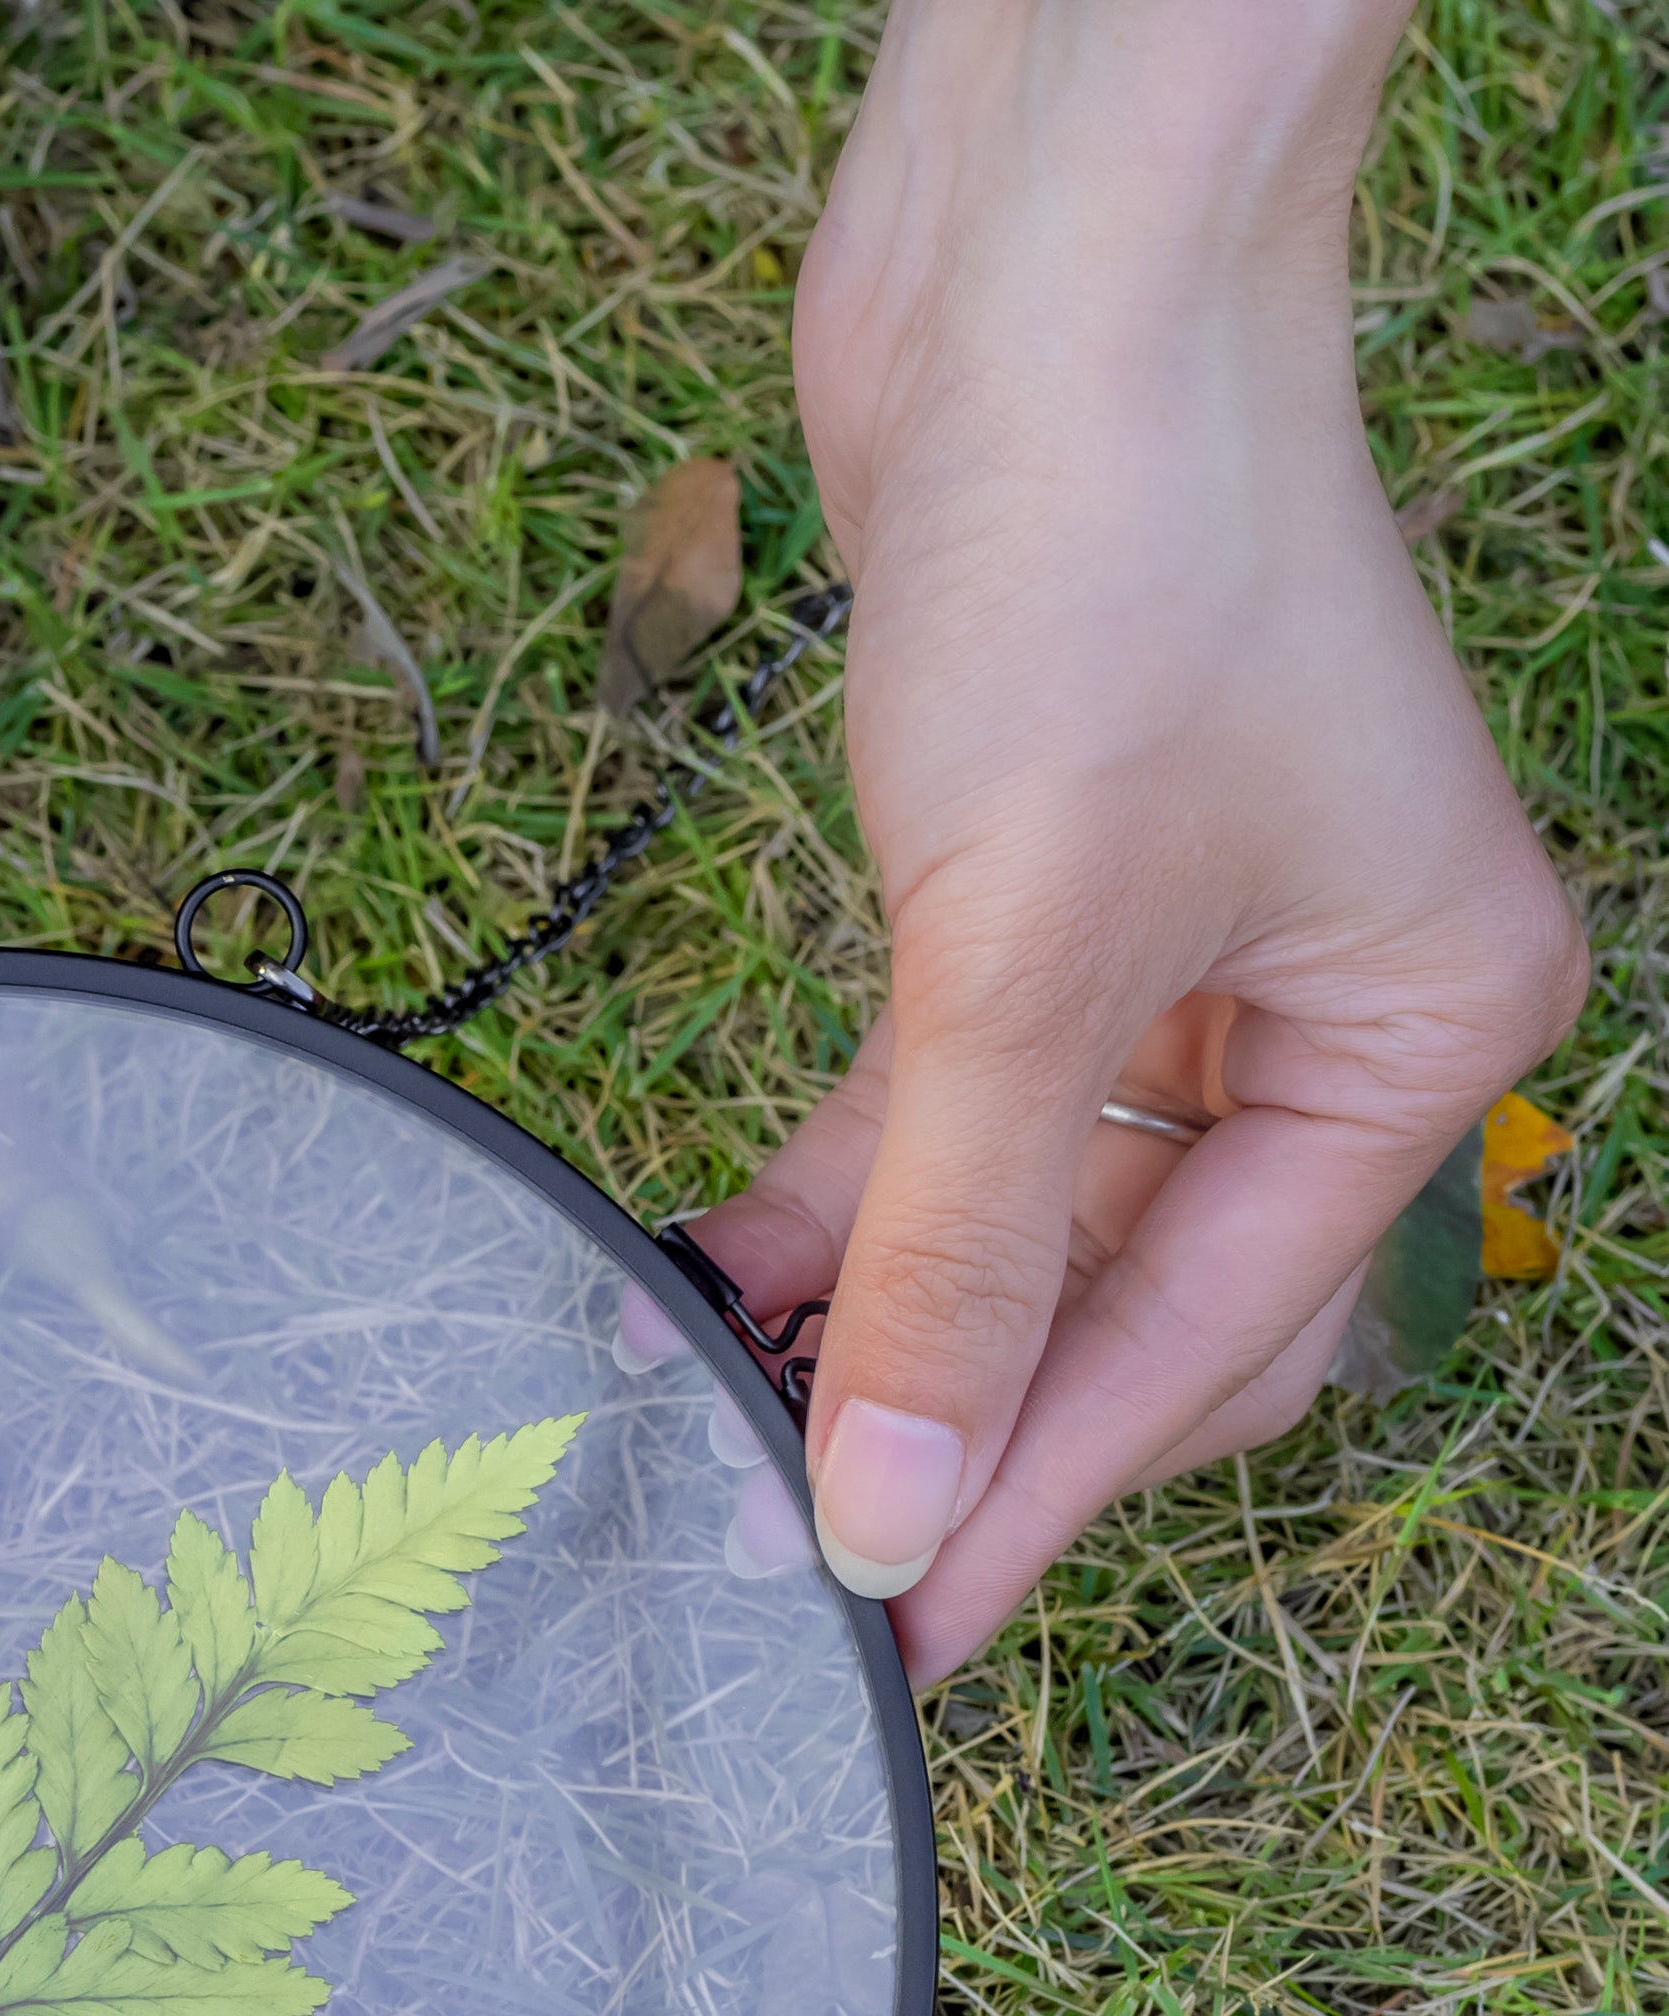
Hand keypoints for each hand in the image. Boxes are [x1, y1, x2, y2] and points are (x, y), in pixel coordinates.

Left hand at [686, 0, 1584, 1679]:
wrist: (1042, 271)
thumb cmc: (1108, 566)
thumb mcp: (1025, 963)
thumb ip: (956, 1253)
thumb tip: (893, 1505)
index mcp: (1412, 1036)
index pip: (1206, 1345)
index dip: (1033, 1495)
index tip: (882, 1632)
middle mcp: (1318, 1011)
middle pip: (1135, 1307)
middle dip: (966, 1413)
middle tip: (788, 1537)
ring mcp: (1179, 960)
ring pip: (1025, 1224)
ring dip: (874, 1314)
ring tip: (713, 1416)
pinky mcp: (1037, 907)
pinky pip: (947, 1118)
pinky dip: (844, 1196)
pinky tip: (714, 1270)